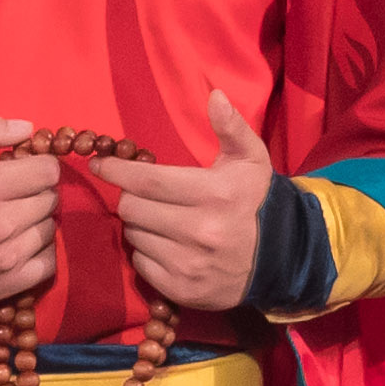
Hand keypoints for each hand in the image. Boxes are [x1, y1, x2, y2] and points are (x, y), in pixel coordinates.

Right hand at [0, 113, 66, 318]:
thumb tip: (27, 129)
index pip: (47, 171)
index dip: (38, 166)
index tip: (25, 171)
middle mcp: (0, 222)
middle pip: (49, 199)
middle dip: (36, 192)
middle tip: (15, 195)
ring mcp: (5, 257)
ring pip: (49, 230)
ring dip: (37, 222)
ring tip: (14, 220)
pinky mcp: (6, 285)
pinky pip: (47, 264)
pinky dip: (40, 252)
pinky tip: (21, 245)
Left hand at [107, 93, 278, 313]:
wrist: (285, 259)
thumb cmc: (258, 202)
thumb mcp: (251, 159)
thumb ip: (231, 127)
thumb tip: (214, 95)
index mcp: (213, 194)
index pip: (147, 181)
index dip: (117, 171)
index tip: (99, 164)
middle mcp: (199, 231)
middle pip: (133, 208)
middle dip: (131, 197)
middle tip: (144, 195)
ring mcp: (189, 264)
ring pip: (134, 236)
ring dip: (140, 225)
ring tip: (161, 221)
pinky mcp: (182, 290)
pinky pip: (141, 265)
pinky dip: (147, 253)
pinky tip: (167, 246)